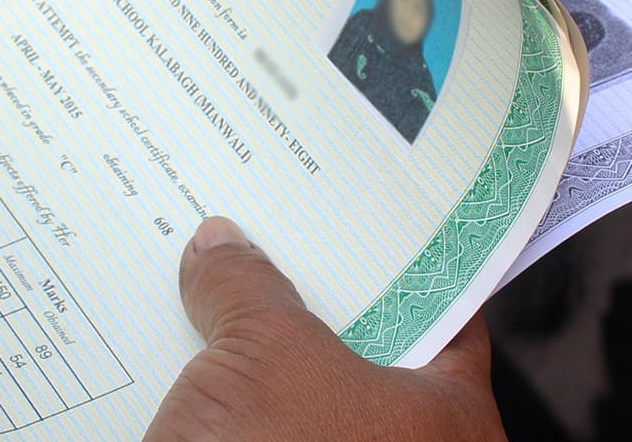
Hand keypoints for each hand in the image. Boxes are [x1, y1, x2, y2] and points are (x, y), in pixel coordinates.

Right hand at [145, 217, 507, 441]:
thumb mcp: (266, 355)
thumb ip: (249, 290)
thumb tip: (223, 249)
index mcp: (448, 415)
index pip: (442, 309)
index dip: (395, 256)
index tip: (355, 212)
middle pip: (364, 352)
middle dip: (305, 304)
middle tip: (258, 244)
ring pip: (306, 401)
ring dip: (256, 359)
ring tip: (205, 294)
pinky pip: (261, 435)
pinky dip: (230, 410)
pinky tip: (183, 373)